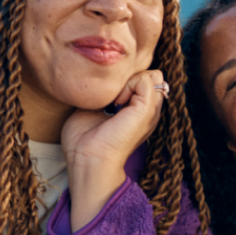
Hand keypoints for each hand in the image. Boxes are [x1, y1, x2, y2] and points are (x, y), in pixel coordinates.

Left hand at [58, 70, 167, 231]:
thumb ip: (102, 94)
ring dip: (129, 80)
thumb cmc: (84, 140)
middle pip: (152, 76)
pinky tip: (116, 102)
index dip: (125, 79)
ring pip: (152, 75)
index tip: (106, 95)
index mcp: (137, 112)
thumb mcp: (93, 109)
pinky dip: (128, 84)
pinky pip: (145, 79)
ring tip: (114, 99)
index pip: (143, 80)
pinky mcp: (147, 110)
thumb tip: (101, 79)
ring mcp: (150, 110)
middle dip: (130, 77)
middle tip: (112, 95)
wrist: (88, 159)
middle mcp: (148, 111)